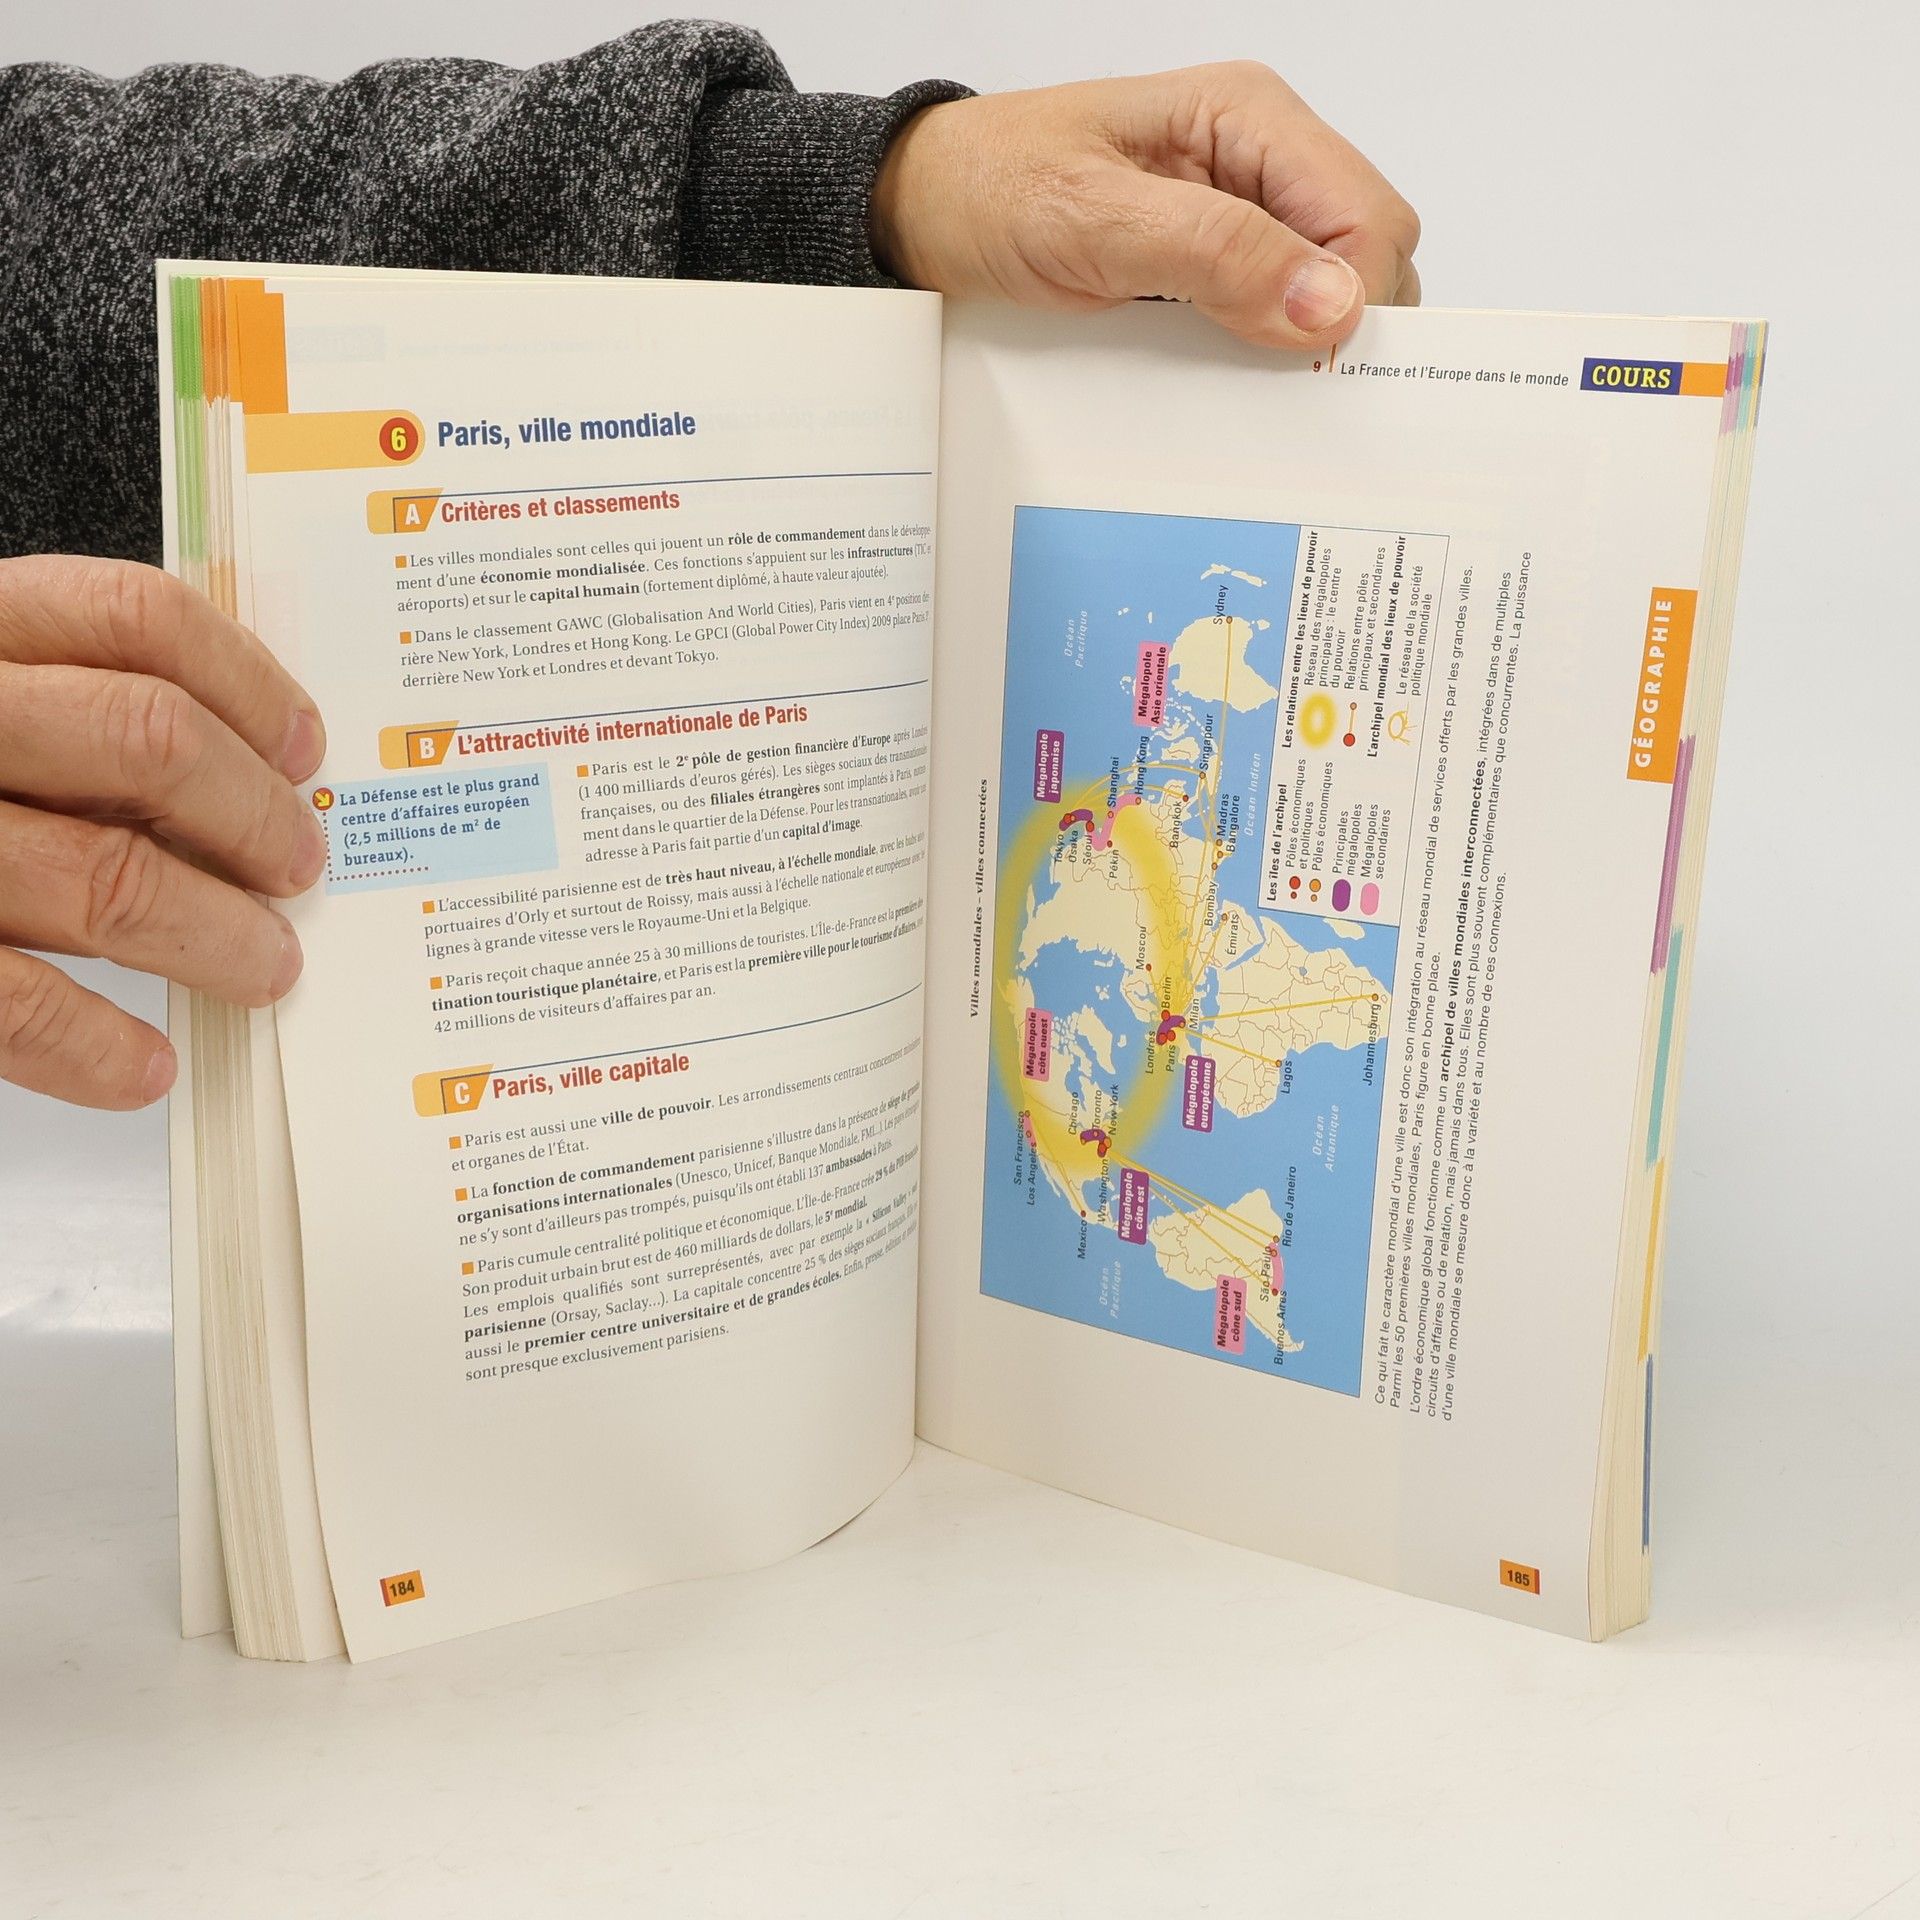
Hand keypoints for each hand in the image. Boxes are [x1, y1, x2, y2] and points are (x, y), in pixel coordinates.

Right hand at [0, 556, 328, 1109]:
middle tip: (297, 869)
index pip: (132, 618)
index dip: (247, 683)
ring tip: (262, 968)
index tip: (303, 746)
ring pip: (104, 876)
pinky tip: (141, 1064)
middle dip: (253, 818)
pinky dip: (94, 1047)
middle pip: (147, 741)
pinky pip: (11, 1002)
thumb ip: (49, 701)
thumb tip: (232, 767)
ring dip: (213, 935)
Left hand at [872, 61, 1420, 348]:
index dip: (1360, 296)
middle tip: (1293, 393)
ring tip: (1258, 390)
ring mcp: (1241, 213)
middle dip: (1344, 325)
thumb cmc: (992, 190)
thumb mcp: (1097, 222)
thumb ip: (1215, 254)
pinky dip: (1268, 355)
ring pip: (1329, 291)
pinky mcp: (1212, 264)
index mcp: (1249, 117)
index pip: (1368, 213)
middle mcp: (1261, 159)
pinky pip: (1273, 315)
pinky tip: (1235, 381)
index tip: (1317, 367)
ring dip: (1306, 346)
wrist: (924, 211)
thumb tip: (1330, 304)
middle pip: (1367, 251)